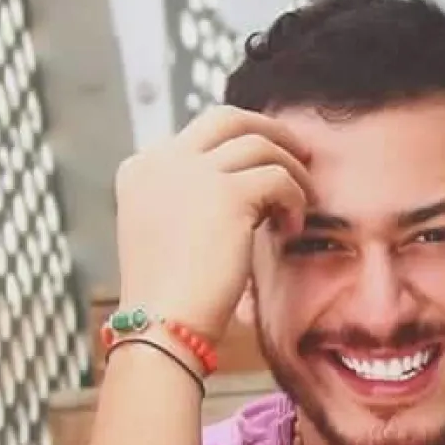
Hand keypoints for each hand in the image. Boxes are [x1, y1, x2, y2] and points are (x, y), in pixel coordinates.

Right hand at [113, 105, 314, 342]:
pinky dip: (294, 198)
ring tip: (303, 201)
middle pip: (228, 118)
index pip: (198, 136)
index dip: (236, 146)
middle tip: (300, 155)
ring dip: (291, 170)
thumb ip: (188, 202)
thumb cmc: (169, 299)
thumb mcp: (166, 235)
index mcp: (141, 169)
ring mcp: (193, 172)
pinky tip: (292, 228)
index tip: (263, 165)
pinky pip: (278, 178)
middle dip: (269, 131)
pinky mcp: (227, 194)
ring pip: (260, 144)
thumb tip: (240, 191)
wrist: (161, 326)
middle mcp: (163, 161)